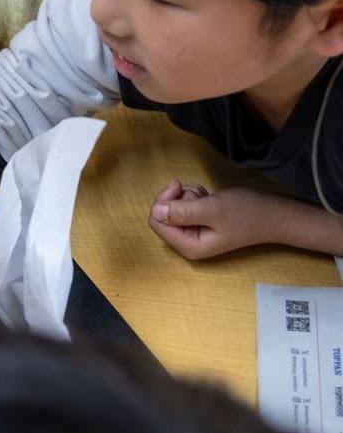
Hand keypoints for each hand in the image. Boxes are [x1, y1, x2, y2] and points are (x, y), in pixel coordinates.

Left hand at [148, 181, 277, 259]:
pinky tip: (210, 198)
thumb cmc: (248, 212)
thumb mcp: (213, 210)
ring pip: (173, 207)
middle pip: (162, 215)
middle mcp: (188, 243)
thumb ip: (182, 212)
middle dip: (178, 198)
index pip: (156, 222)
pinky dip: (195, 196)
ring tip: (209, 197)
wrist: (276, 213)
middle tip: (200, 194)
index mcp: (189, 246)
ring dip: (188, 196)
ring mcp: (194, 232)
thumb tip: (155, 211)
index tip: (178, 186)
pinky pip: (185, 205)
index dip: (163, 201)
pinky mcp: (200, 222)